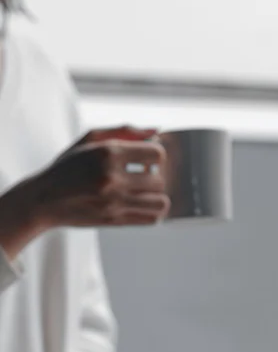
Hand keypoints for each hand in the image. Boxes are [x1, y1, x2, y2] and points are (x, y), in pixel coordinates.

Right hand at [0, 126, 170, 259]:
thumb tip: (157, 131)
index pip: (157, 154)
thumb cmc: (68, 166)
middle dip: (154, 177)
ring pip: (161, 202)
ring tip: (143, 192)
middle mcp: (112, 178)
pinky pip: (152, 219)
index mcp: (108, 153)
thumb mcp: (89, 139)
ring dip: (156, 196)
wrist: (43, 200)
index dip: (156, 156)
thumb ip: (125, 130)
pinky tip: (141, 205)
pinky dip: (153, 212)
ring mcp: (114, 202)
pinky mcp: (115, 220)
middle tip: (140, 176)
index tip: (144, 160)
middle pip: (160, 180)